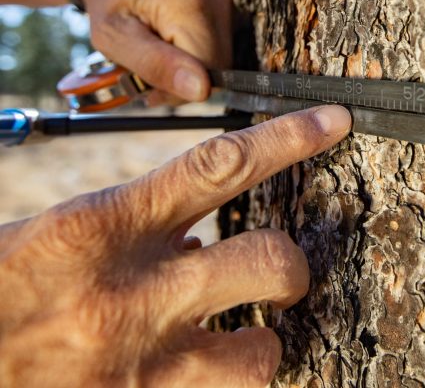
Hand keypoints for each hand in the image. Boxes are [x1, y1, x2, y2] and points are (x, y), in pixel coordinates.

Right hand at [0, 105, 350, 386]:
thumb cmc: (4, 294)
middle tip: (278, 273)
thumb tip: (200, 236)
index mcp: (105, 227)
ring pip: (261, 352)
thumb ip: (135, 227)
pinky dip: (226, 383)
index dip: (288, 137)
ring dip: (264, 342)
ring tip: (246, 337)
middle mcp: (134, 294)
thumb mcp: (60, 238)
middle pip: (270, 259)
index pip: (219, 165)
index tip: (333, 121)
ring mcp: (143, 365)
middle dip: (290, 264)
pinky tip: (202, 374)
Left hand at [80, 0, 232, 103]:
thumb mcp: (113, 37)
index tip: (147, 83)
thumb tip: (202, 91)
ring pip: (223, 58)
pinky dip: (201, 55)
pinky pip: (224, 46)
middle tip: (150, 69)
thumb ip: (155, 65)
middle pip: (219, 64)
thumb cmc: (110, 4)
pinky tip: (178, 44)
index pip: (206, 68)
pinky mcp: (231, 3)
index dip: (177, 86)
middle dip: (185, 78)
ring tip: (162, 53)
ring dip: (192, 68)